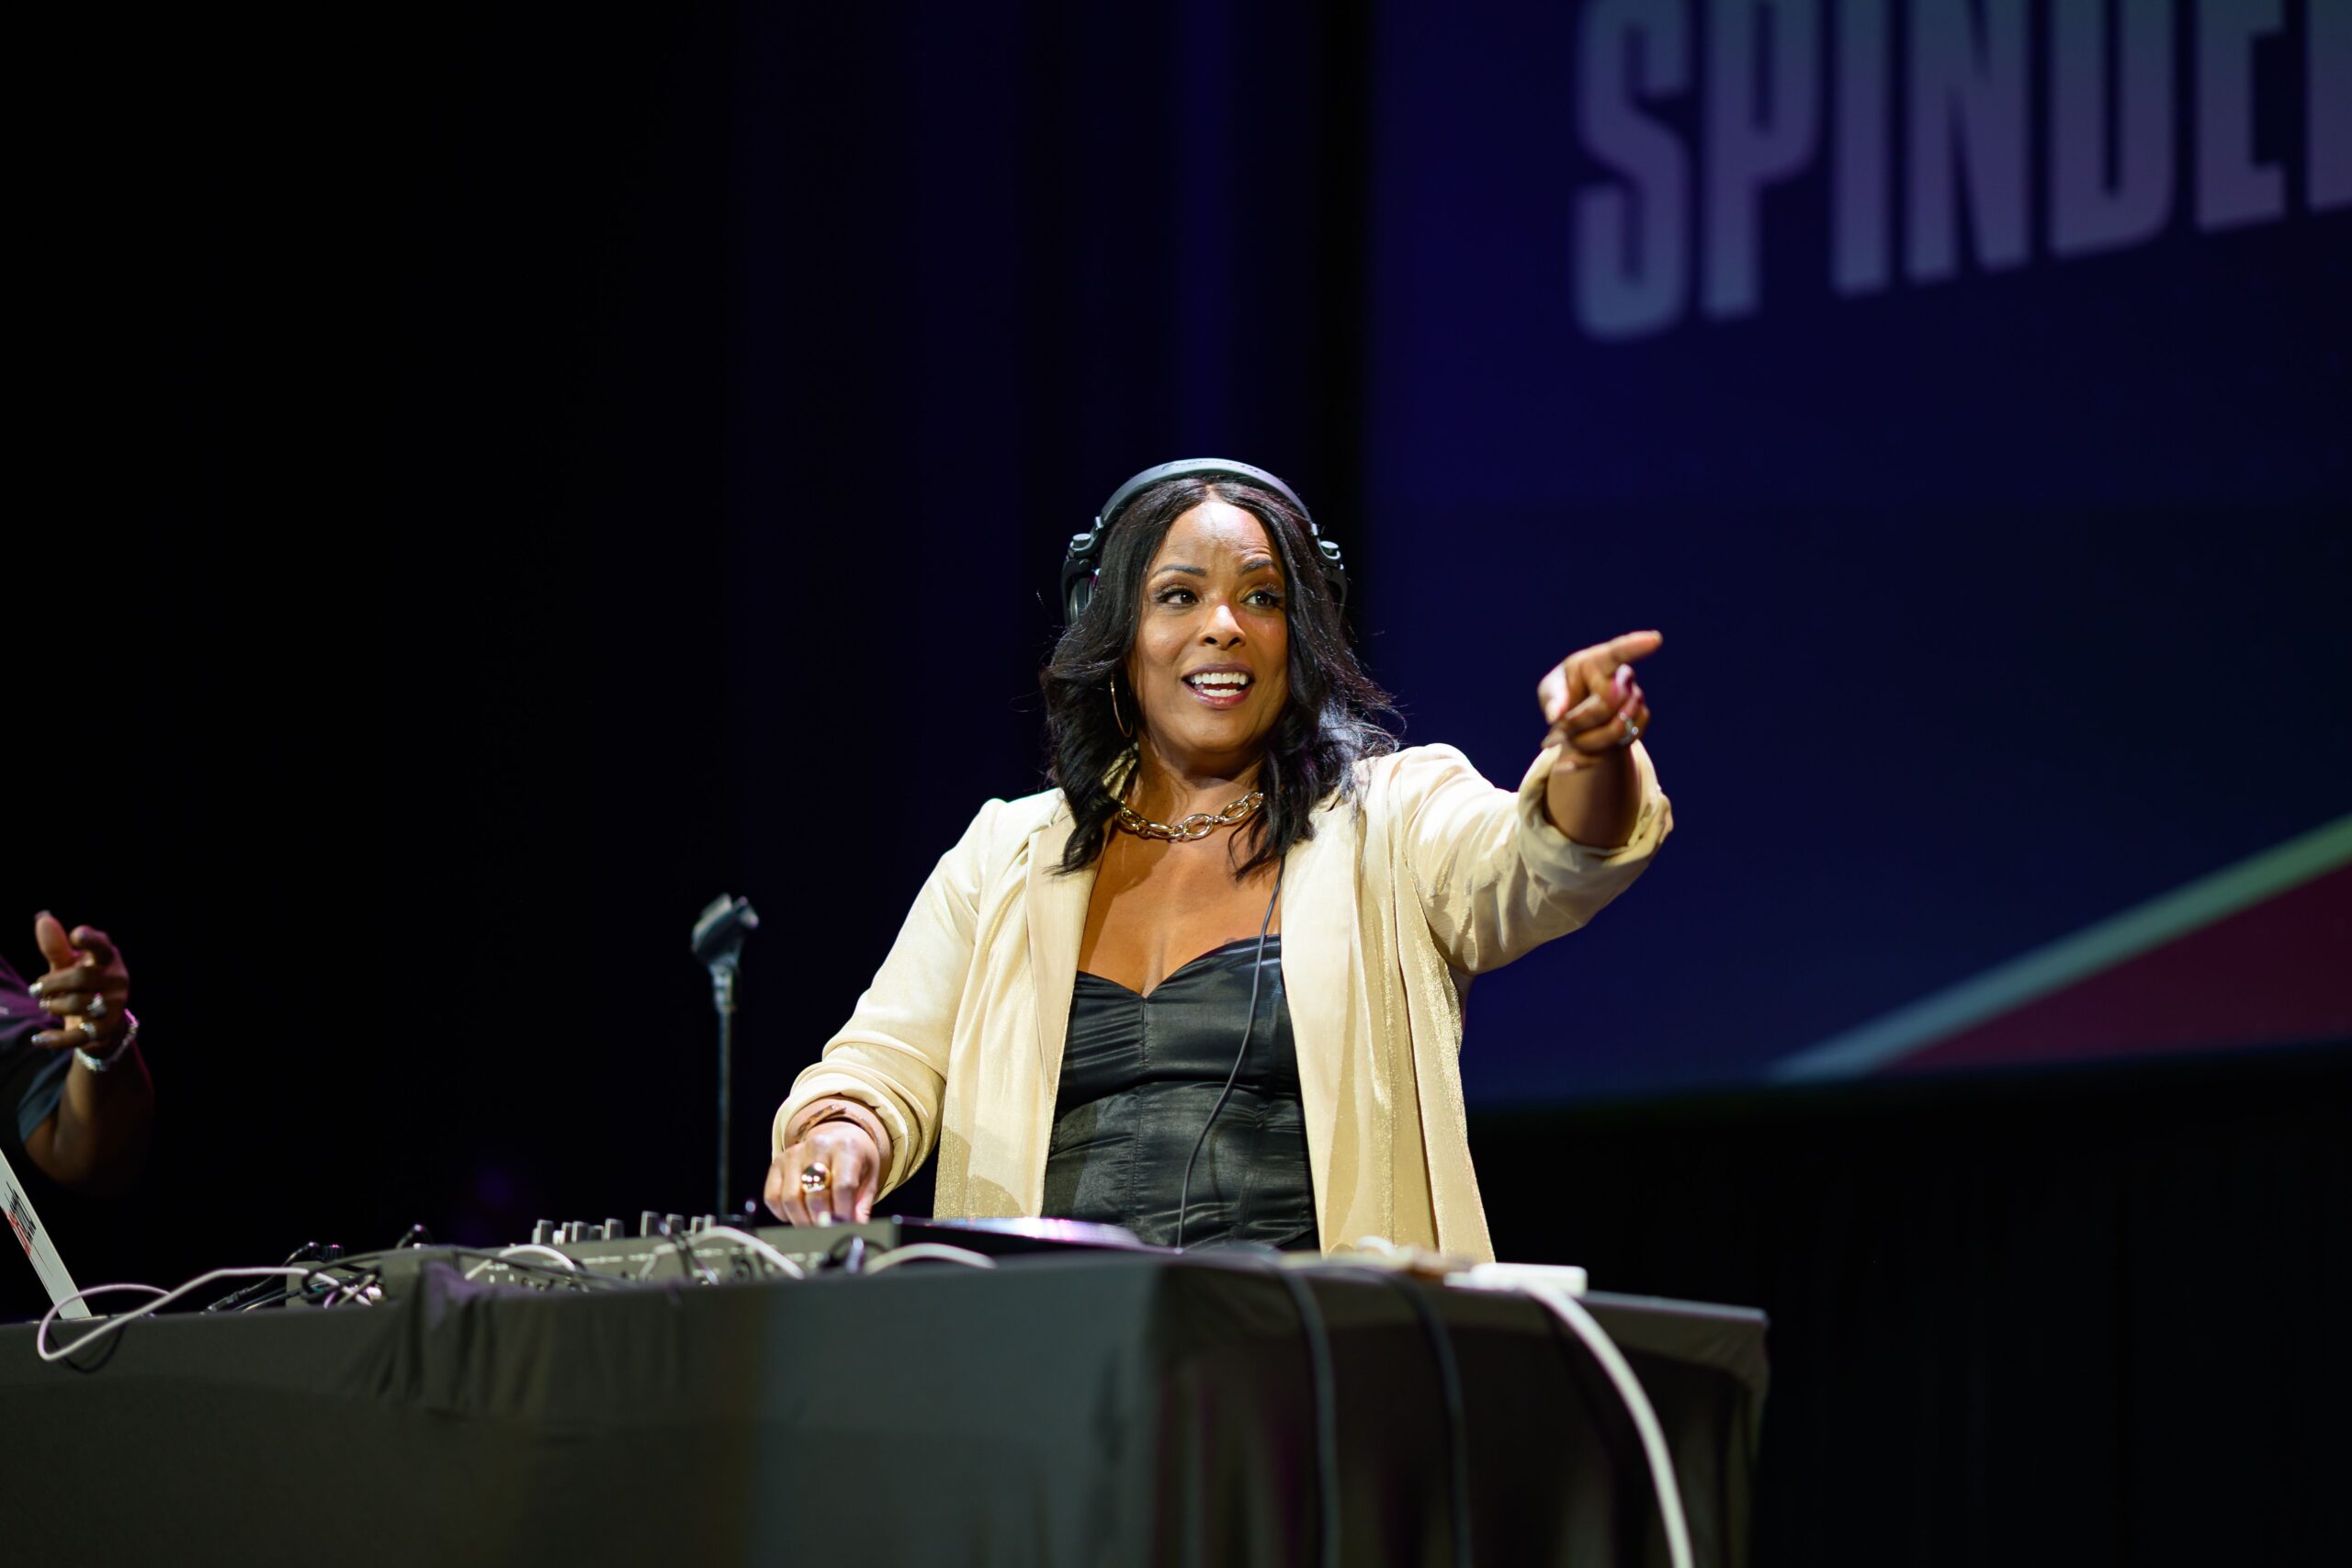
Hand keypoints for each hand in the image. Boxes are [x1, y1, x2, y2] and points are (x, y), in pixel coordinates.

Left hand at [27, 912, 131, 1054]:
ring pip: (77, 1004)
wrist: (101, 1019)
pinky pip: (79, 1035)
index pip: (101, 946)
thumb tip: (43, 920)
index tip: (76, 935)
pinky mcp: (104, 1029)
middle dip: (51, 983)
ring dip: (52, 1005)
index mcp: (108, 959)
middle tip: (36, 989)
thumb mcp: (69, 964)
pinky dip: (57, 1039)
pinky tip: (39, 1039)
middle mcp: (116, 980)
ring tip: (47, 1004)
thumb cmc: (82, 983)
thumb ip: (56, 946)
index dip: (90, 940)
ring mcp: (113, 1005)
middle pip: (81, 977)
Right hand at [765, 1119, 882, 1225]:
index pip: (843, 1187)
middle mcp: (818, 1146)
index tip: (843, 1226)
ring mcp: (794, 1154)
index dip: (842, 1213)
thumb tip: (855, 1229)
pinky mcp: (777, 1162)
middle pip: (815, 1195)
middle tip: (827, 1230)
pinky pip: (772, 1197)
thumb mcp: (869, 1177)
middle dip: (822, 1221)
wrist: (839, 1135)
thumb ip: (862, 1205)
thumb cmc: (855, 1159)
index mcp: (846, 1149)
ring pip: (790, 1199)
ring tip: (813, 1226)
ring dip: (802, 1221)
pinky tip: (796, 1215)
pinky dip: (783, 1214)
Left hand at [1538, 629, 1660, 759]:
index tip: (1654, 639)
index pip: (1617, 652)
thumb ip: (1552, 700)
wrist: (1580, 719)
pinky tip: (1594, 740)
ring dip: (1590, 739)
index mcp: (1596, 661)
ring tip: (1577, 734)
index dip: (1635, 646)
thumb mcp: (1549, 693)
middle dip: (1580, 721)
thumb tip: (1556, 716)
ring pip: (1617, 727)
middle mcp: (1621, 675)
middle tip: (1562, 726)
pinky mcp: (1642, 716)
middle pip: (1606, 704)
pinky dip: (1605, 747)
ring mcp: (1635, 695)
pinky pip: (1626, 738)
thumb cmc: (1562, 696)